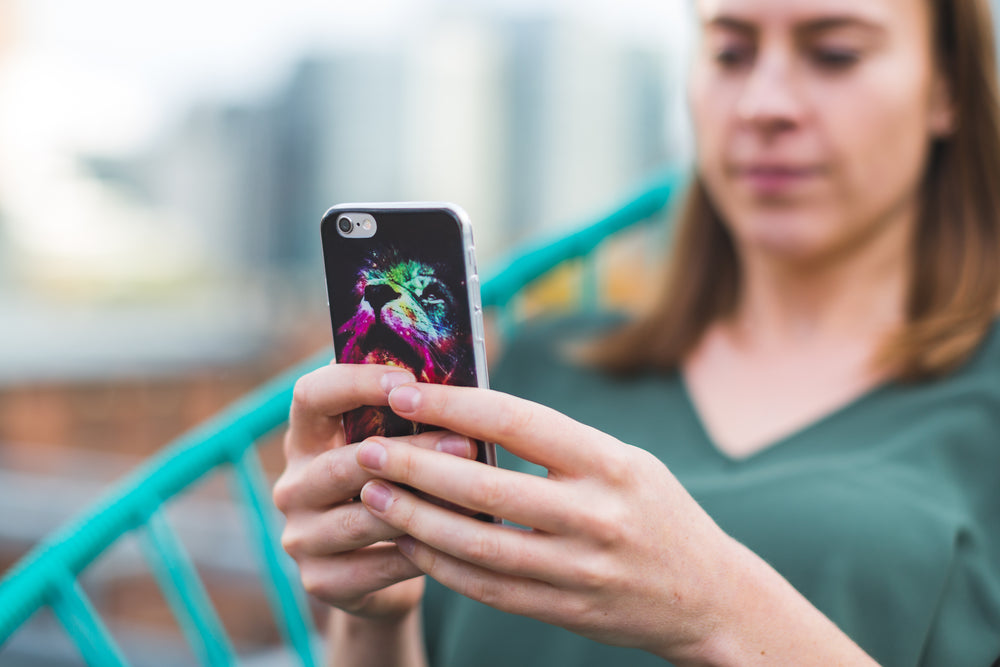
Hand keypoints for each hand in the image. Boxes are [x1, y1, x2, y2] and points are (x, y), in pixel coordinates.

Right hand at [272, 364, 478, 620]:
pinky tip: (456, 543)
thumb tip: (454, 378)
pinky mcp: (319, 580)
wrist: (379, 573)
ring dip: (421, 506)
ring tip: (471, 498)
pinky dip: (419, 554)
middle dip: (411, 451)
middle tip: (465, 444)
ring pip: (363, 518)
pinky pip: (377, 566)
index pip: (309, 395)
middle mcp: (293, 485)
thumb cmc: (396, 489)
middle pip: (345, 461)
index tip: (408, 379)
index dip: (355, 382)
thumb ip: (404, 415)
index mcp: (305, 438)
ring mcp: (301, 537)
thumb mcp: (391, 446)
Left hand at [352, 382, 739, 660]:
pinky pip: (489, 588)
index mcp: (611, 463)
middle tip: (368, 449)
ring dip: (416, 519)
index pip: (518, 422)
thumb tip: (468, 416)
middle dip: (416, 465)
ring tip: (372, 496)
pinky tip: (411, 543)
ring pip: (478, 545)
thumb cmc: (655, 511)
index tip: (405, 392)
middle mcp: (597, 515)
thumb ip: (557, 445)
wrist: (707, 596)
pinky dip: (442, 566)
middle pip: (486, 486)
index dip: (454, 405)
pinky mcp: (566, 611)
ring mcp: (580, 570)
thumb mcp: (624, 462)